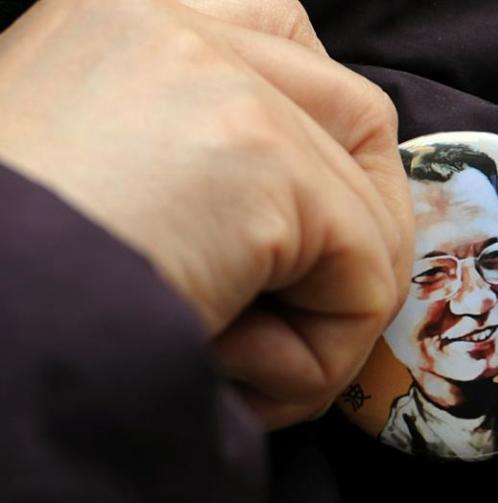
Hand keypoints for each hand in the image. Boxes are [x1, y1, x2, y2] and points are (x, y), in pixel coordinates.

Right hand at [0, 0, 412, 427]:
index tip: (307, 234)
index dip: (327, 144)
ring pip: (370, 212)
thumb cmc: (17, 301)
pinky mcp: (254, 160)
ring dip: (329, 317)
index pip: (286, 39)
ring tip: (247, 372)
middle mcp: (168, 19)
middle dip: (358, 238)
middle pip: (358, 121)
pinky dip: (322, 356)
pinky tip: (236, 381)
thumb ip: (190, 162)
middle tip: (301, 324)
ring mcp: (216, 80)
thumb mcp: (92, 189)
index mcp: (121, 20)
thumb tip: (297, 214)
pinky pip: (365, 275)